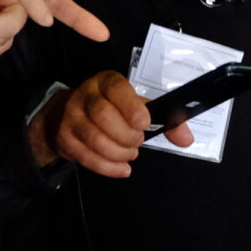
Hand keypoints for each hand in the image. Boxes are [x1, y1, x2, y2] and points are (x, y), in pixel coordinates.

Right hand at [31, 72, 191, 177]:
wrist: (65, 115)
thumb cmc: (109, 109)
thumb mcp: (134, 105)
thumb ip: (162, 119)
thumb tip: (186, 139)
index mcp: (106, 82)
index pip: (116, 89)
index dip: (130, 106)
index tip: (144, 123)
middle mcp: (85, 96)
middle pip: (103, 116)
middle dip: (126, 135)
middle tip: (137, 142)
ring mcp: (71, 117)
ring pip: (94, 138)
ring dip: (118, 152)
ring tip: (130, 154)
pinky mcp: (64, 139)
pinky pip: (86, 157)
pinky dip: (108, 167)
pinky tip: (122, 168)